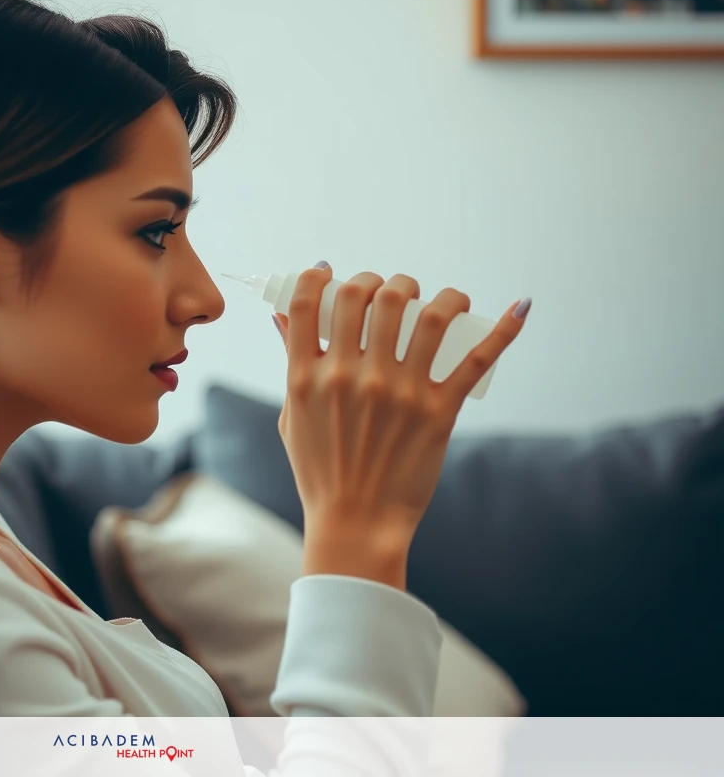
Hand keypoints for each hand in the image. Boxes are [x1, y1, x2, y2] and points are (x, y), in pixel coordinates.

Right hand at [271, 264, 528, 587]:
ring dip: (437, 296)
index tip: (334, 274)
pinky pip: (475, 360)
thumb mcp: (292, 415)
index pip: (311, 302)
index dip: (321, 276)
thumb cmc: (320, 471)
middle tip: (394, 293)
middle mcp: (352, 377)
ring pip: (426, 315)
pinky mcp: (438, 412)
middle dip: (384, 283)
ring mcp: (397, 393)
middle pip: (370, 295)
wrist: (355, 524)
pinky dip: (502, 331)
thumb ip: (291, 362)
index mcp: (308, 377)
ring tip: (441, 301)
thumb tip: (282, 315)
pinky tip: (518, 309)